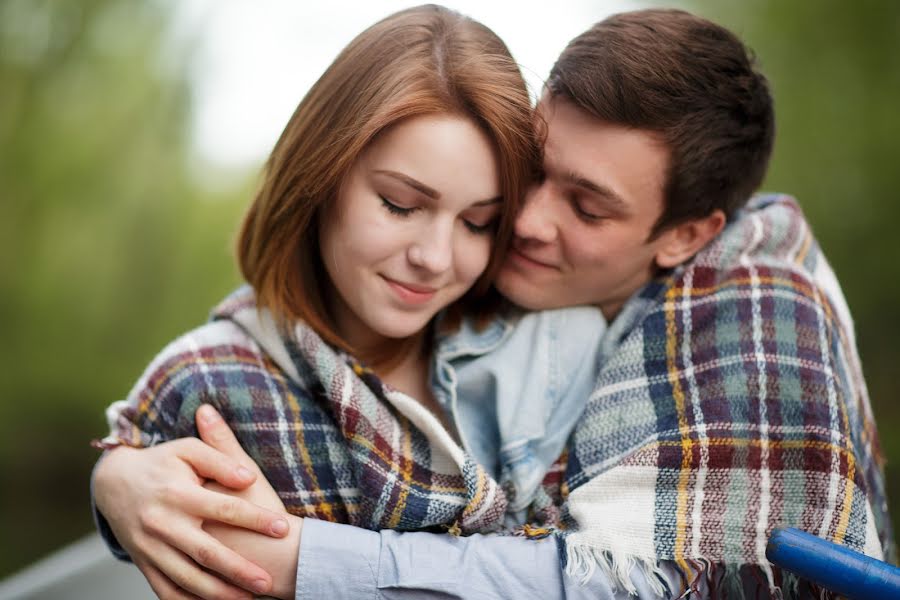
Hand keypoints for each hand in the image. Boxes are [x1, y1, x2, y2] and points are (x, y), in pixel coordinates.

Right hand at [93, 413, 289, 598]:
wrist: (112, 483)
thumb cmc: (160, 462)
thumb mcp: (188, 450)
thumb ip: (219, 459)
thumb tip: (248, 476)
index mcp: (179, 494)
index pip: (225, 508)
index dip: (255, 519)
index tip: (283, 528)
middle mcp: (164, 523)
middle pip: (207, 553)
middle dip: (239, 570)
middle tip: (268, 582)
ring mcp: (150, 547)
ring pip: (187, 578)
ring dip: (218, 594)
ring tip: (249, 599)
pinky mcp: (143, 562)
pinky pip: (165, 590)